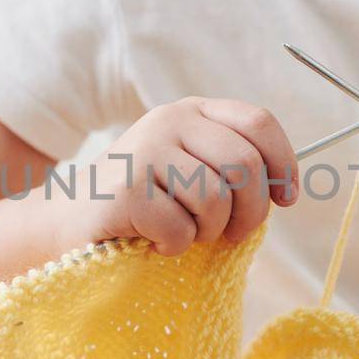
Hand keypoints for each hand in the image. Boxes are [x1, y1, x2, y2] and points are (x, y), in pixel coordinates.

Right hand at [52, 96, 298, 255]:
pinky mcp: (125, 189)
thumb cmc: (148, 203)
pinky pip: (180, 228)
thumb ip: (234, 169)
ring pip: (215, 198)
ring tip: (186, 233)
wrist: (71, 220)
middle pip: (245, 165)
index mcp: (193, 112)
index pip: (258, 123)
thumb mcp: (193, 170)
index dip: (283, 164)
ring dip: (209, 231)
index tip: (287, 200)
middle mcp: (170, 120)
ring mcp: (145, 150)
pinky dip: (175, 246)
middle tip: (234, 236)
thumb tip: (286, 189)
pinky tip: (154, 240)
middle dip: (251, 212)